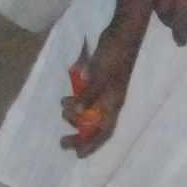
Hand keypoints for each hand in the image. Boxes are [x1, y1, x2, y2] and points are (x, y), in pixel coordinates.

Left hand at [62, 32, 138, 151]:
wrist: (122, 32)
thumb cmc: (114, 53)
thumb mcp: (100, 75)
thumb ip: (89, 94)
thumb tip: (77, 113)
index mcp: (114, 103)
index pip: (104, 131)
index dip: (92, 145)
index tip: (77, 155)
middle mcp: (111, 100)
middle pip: (96, 125)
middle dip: (80, 135)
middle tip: (63, 142)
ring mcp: (105, 90)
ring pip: (90, 111)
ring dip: (76, 116)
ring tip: (63, 109)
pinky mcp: (100, 80)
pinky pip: (87, 98)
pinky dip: (78, 101)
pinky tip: (68, 98)